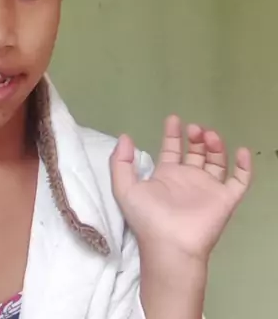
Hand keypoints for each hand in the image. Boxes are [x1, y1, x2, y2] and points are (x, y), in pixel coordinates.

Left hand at [111, 116, 251, 263]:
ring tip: (209, 136)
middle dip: (196, 138)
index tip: (174, 119)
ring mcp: (207, 189)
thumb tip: (125, 137)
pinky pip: (240, 181)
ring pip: (217, 162)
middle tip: (194, 129)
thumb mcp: (124, 188)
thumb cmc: (147, 217)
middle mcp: (188, 180)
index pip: (172, 150)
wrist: (170, 245)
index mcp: (166, 176)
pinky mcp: (225, 200)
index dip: (173, 135)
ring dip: (215, 146)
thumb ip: (121, 162)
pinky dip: (244, 167)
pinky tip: (241, 151)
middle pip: (196, 153)